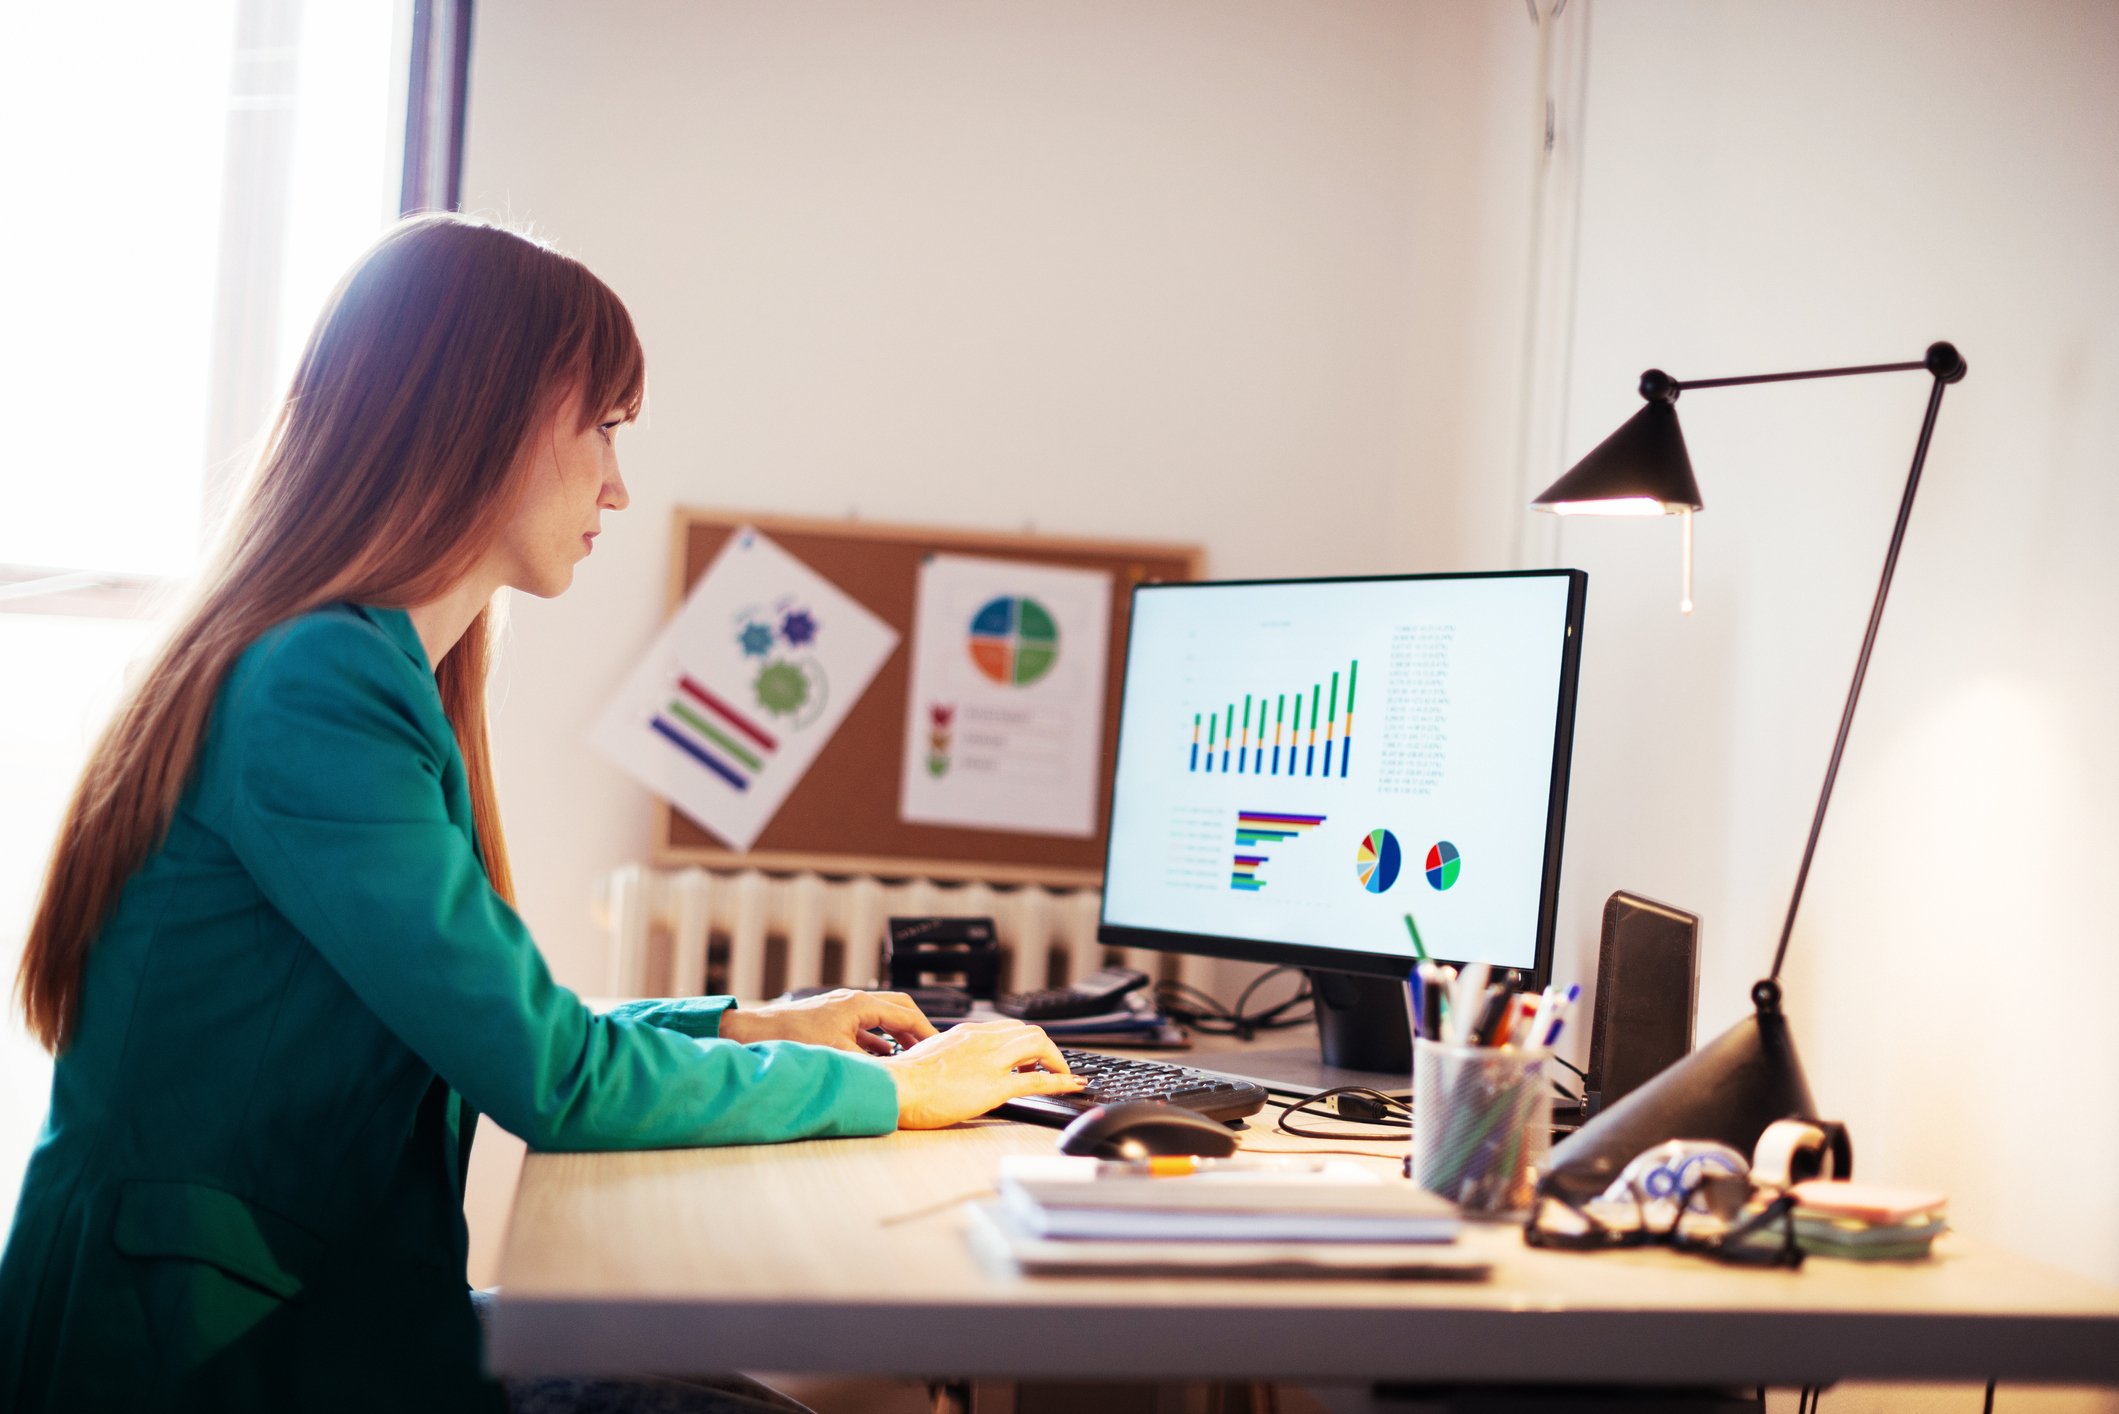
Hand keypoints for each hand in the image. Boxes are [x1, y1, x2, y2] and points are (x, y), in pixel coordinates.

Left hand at [717, 989, 936, 1055]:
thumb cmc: (793, 1039)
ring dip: (898, 1032)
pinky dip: (879, 1038)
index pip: (906, 1014)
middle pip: (898, 1006)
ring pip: (882, 1015)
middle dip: (916, 1026)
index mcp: (860, 1004)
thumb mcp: (839, 1056)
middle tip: (931, 1046)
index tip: (941, 1047)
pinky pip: (866, 1025)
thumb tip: (895, 1079)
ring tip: (912, 1053)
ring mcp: (842, 1007)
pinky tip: (883, 1054)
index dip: (927, 1032)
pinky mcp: (831, 1018)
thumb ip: (871, 1065)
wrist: (755, 1033)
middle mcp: (854, 1001)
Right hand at [877, 1019, 1084, 1128]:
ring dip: (1057, 1060)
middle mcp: (983, 1040)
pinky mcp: (995, 1085)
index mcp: (966, 1033)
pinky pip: (1038, 1079)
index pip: (1008, 1029)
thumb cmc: (902, 1079)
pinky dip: (1061, 1080)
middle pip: (1029, 1032)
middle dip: (1047, 1049)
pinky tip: (1072, 1085)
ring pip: (1039, 1045)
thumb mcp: (928, 1056)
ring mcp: (991, 1060)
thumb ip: (948, 1055)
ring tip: (1063, 1075)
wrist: (895, 1087)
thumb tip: (953, 1066)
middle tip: (1051, 1066)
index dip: (1025, 1042)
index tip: (1032, 1055)